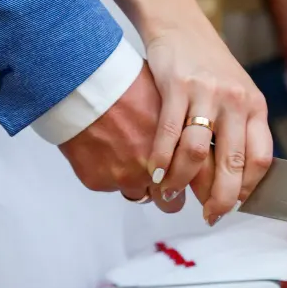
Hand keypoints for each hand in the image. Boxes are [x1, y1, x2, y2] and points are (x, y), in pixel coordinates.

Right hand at [58, 63, 197, 213]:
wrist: (85, 85)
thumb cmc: (127, 86)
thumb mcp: (170, 104)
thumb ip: (182, 133)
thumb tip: (190, 142)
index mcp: (181, 150)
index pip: (199, 184)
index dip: (200, 190)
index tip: (195, 189)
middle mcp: (157, 171)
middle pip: (171, 203)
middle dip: (169, 195)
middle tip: (162, 183)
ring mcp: (128, 179)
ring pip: (139, 195)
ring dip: (137, 182)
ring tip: (126, 154)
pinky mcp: (101, 181)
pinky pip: (110, 185)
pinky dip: (109, 171)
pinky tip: (105, 147)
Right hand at [143, 21, 273, 225]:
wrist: (181, 27)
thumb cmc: (210, 69)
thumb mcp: (238, 97)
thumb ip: (240, 133)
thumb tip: (236, 183)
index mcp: (255, 108)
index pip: (261, 159)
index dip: (248, 188)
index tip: (234, 205)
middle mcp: (236, 101)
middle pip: (233, 163)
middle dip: (219, 197)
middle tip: (208, 216)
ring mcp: (207, 93)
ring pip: (198, 152)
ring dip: (183, 181)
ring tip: (172, 194)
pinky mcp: (177, 86)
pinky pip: (169, 134)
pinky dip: (162, 159)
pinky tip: (156, 173)